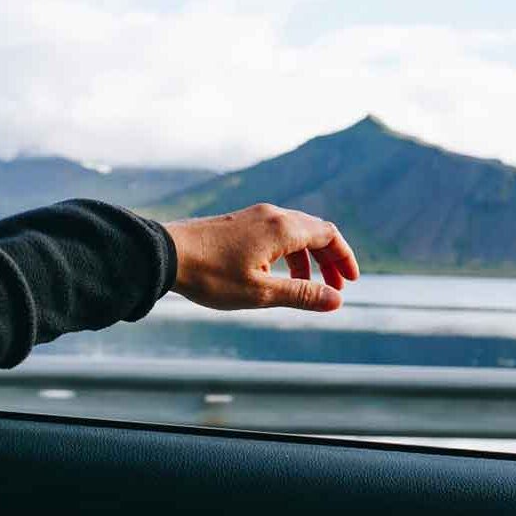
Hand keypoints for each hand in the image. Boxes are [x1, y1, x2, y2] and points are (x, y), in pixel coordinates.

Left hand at [163, 203, 359, 311]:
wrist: (166, 254)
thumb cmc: (211, 275)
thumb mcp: (261, 293)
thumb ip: (301, 295)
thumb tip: (336, 301)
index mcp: (283, 228)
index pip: (329, 235)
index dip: (345, 258)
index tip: (350, 282)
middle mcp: (272, 215)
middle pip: (315, 231)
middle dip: (329, 260)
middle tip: (335, 289)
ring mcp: (254, 216)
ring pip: (295, 232)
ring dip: (308, 259)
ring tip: (306, 287)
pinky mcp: (239, 222)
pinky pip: (275, 232)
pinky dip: (288, 253)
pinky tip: (277, 275)